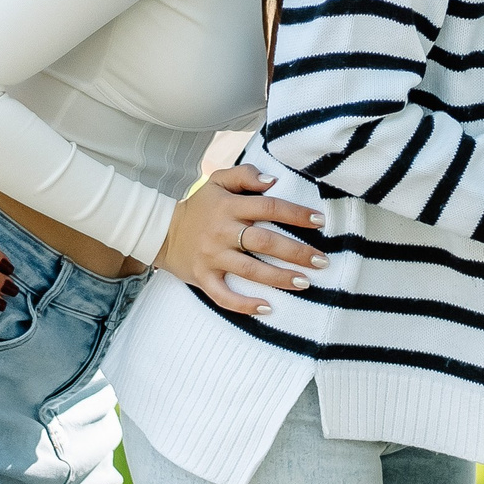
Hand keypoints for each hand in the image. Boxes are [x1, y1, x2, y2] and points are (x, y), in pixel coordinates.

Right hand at [157, 164, 325, 315]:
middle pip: (265, 242)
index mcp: (229, 207)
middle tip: (322, 261)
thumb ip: (245, 175)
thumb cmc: (200, 206)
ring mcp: (212, 257)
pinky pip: (224, 296)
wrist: (162, 232)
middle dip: (296, 252)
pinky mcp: (203, 278)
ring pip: (250, 270)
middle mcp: (222, 232)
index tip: (320, 221)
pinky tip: (267, 308)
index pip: (269, 207)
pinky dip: (244, 304)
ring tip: (305, 283)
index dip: (296, 214)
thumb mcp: (217, 181)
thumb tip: (272, 181)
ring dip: (279, 278)